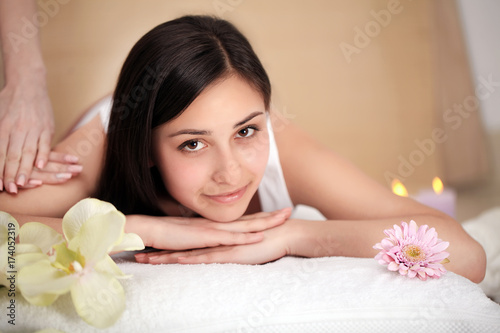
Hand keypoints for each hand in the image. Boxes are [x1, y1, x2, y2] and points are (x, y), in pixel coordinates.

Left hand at [0, 83, 54, 192]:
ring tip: (24, 183)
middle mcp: (17, 129)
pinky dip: (43, 155)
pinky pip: (45, 144)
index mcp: (2, 127)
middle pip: (13, 155)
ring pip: (28, 152)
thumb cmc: (9, 102)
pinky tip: (40, 166)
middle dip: (11, 174)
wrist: (28, 84)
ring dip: (26, 169)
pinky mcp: (46, 128)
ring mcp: (33, 129)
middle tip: (11, 189)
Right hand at [17, 151, 81, 188]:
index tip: (77, 159)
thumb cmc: (15, 164)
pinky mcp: (9, 178)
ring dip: (51, 176)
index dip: (62, 158)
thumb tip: (59, 165)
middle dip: (63, 167)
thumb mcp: (26, 159)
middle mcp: (25, 162)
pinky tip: (39, 184)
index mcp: (30, 155)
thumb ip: (40, 161)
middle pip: (46, 165)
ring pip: (36, 173)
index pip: (49, 156)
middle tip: (80, 169)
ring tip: (68, 177)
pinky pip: (18, 182)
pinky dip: (28, 182)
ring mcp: (17, 170)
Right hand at [133, 208, 292, 262]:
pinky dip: (246, 236)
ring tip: (283, 219)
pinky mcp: (206, 237)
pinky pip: (230, 237)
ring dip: (265, 223)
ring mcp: (213, 229)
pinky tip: (259, 236)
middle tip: (289, 211)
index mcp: (215, 225)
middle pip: (249, 220)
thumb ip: (204, 239)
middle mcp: (217, 224)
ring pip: (244, 225)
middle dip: (270, 216)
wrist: (150, 229)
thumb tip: (212, 243)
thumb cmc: (168, 233)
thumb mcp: (191, 237)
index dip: (260, 217)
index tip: (276, 214)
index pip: (242, 220)